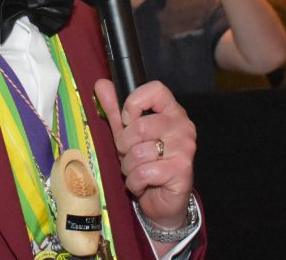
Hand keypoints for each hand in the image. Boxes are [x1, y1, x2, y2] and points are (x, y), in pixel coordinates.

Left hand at [94, 78, 195, 232]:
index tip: (127, 120)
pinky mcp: (182, 170)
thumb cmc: (146, 164)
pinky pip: (144, 172)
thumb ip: (115, 110)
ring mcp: (184, 148)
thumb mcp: (126, 135)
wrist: (162, 202)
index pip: (156, 89)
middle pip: (141, 125)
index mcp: (171, 112)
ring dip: (129, 167)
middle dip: (125, 145)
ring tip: (136, 170)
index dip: (134, 102)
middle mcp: (182, 126)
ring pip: (139, 152)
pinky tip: (142, 184)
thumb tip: (101, 84)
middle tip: (129, 154)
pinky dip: (135, 182)